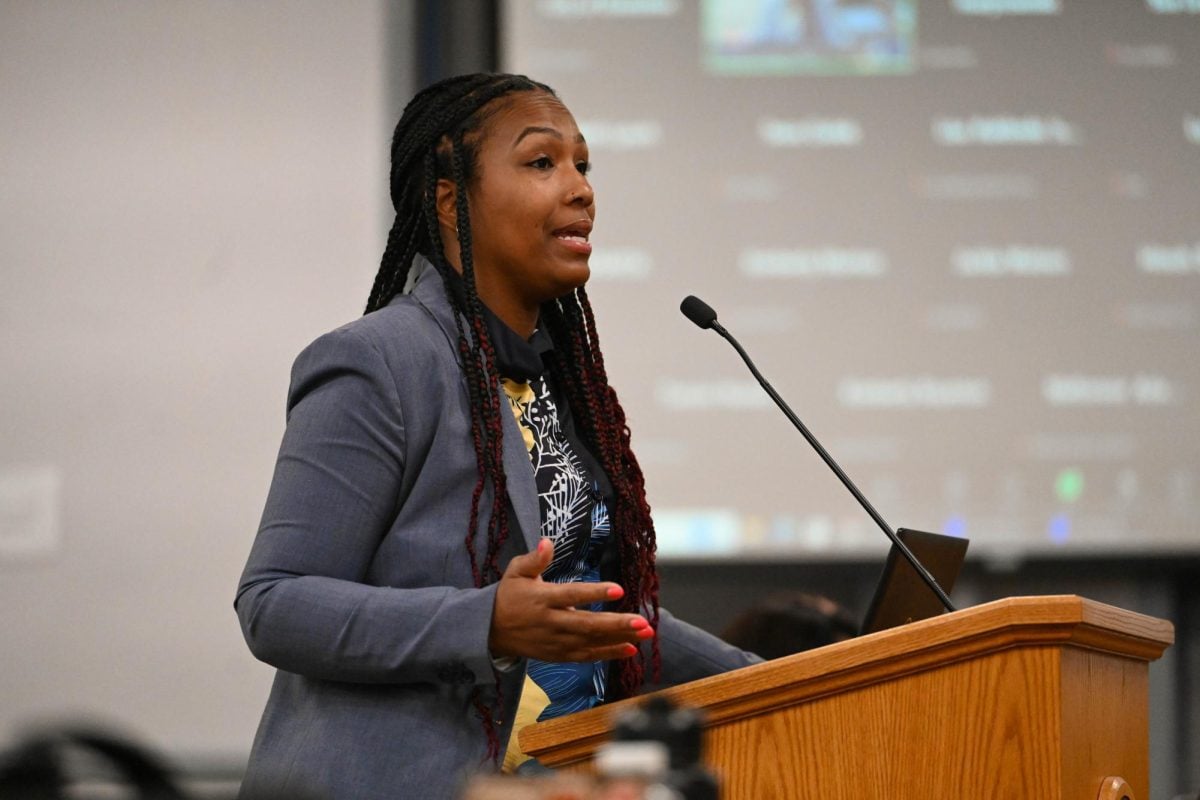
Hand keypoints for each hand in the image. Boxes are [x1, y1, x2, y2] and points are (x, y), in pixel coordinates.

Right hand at [488, 538, 653, 661]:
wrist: (490, 630)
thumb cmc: (508, 595)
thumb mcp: (515, 571)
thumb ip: (534, 559)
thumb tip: (547, 542)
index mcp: (541, 598)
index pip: (571, 595)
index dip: (594, 593)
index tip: (618, 589)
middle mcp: (550, 622)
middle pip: (587, 624)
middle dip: (616, 624)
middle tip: (643, 622)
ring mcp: (555, 641)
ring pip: (590, 642)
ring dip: (619, 639)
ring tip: (645, 634)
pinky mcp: (558, 655)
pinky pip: (586, 656)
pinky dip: (608, 654)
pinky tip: (630, 649)